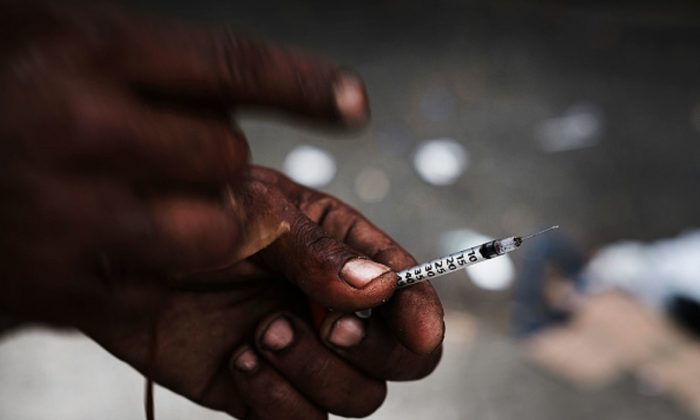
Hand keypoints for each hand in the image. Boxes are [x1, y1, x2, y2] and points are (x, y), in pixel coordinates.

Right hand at [0, 1, 367, 324]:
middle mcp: (81, 129)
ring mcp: (67, 214)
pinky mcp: (56, 284)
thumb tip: (241, 95)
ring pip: (211, 233)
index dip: (302, 85)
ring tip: (152, 201)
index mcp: (93, 53)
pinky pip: (156, 287)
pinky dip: (152, 270)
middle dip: (220, 162)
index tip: (354, 104)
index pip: (231, 66)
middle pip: (226, 158)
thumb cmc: (4, 86)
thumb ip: (155, 66)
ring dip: (204, 222)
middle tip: (178, 155)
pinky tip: (107, 239)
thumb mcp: (67, 41)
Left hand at [85, 166, 443, 418]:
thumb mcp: (258, 216)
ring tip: (263, 331)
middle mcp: (330, 306)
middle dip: (369, 349)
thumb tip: (383, 289)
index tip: (416, 329)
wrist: (116, 259)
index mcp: (344, 253)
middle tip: (326, 323)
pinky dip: (279, 401)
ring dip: (317, 372)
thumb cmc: (187, 216)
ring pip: (355, 397)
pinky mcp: (262, 390)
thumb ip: (321, 253)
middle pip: (398, 360)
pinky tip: (241, 359)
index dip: (422, 315)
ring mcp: (301, 352)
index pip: (410, 292)